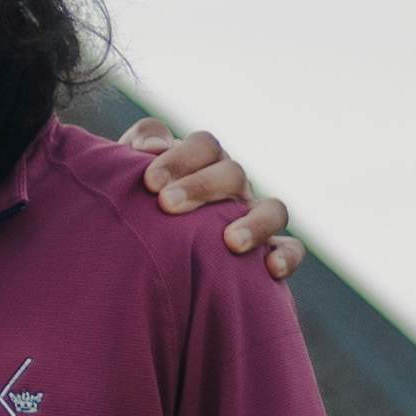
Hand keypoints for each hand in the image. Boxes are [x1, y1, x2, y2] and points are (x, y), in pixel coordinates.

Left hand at [123, 121, 297, 280]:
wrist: (141, 262)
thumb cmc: (132, 214)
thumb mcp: (125, 181)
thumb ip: (134, 152)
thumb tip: (153, 147)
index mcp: (201, 164)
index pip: (202, 146)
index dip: (179, 157)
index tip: (149, 182)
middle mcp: (231, 187)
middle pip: (232, 172)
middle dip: (201, 186)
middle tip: (167, 205)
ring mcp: (253, 218)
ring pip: (273, 208)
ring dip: (254, 222)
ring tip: (230, 242)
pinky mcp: (268, 253)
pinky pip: (290, 249)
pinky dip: (286, 255)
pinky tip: (270, 268)